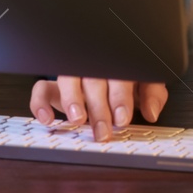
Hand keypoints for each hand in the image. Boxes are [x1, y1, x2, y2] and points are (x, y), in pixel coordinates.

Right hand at [28, 76, 168, 141]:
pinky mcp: (55, 86)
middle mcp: (93, 65)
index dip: (120, 97)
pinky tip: (48, 119)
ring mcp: (73, 74)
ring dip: (71, 99)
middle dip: (98, 108)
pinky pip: (41, 89)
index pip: (118, 74)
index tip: (122, 118)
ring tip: (77, 119)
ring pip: (67, 78)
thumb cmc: (129, 77)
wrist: (108, 65)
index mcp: (118, 61)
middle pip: (93, 80)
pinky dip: (40, 104)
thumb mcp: (146, 80)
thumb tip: (152, 112)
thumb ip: (152, 93)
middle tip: (103, 130)